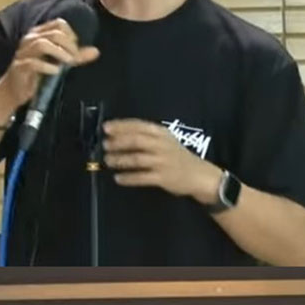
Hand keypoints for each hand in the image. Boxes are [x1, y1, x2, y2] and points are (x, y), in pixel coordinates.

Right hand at [1, 19, 99, 111]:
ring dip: (59, 53)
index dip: (71, 35)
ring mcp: (23, 52)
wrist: (14, 92)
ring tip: (68, 63)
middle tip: (75, 59)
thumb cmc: (36, 75)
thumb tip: (95, 51)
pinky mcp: (20, 67)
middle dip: (69, 45)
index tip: (76, 50)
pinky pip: (33, 63)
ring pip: (42, 44)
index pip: (58, 24)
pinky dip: (47, 66)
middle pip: (54, 33)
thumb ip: (75, 57)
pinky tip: (55, 72)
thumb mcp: (58, 63)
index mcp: (39, 34)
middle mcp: (30, 39)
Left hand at [103, 119, 220, 199]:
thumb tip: (120, 135)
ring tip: (108, 160)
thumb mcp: (166, 140)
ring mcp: (162, 162)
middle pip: (136, 140)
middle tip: (105, 145)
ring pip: (137, 158)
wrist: (199, 175)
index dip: (121, 126)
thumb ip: (148, 136)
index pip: (138, 126)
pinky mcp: (162, 178)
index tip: (106, 127)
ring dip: (120, 159)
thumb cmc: (178, 157)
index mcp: (161, 133)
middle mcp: (162, 145)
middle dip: (118, 142)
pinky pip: (141, 177)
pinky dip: (128, 178)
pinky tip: (118, 178)